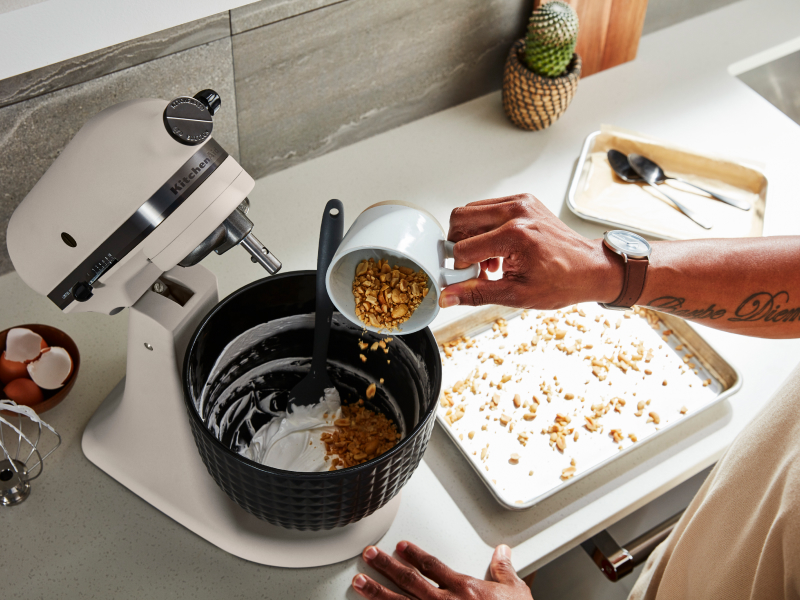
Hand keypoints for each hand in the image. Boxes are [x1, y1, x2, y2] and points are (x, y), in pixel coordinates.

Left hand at [351, 541, 532, 599]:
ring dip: (377, 593)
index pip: (433, 566)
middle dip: (386, 567)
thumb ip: (504, 572)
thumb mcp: (515, 593)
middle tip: (369, 556)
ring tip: (359, 583)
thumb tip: (502, 553)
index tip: (400, 546)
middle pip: (409, 581)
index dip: (414, 554)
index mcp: (464, 590)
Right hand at [439, 193, 622, 309]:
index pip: (464, 248)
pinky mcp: (524, 201)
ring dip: (470, 235)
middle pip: (461, 218)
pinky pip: (489, 208)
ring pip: (472, 211)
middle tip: (469, 266)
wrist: (591, 268)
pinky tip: (497, 250)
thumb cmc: (564, 281)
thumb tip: (448, 296)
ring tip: (487, 260)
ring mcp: (521, 203)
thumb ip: (477, 293)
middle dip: (458, 245)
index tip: (465, 280)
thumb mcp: (516, 295)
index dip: (459, 268)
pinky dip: (485, 228)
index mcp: (515, 235)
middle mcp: (517, 212)